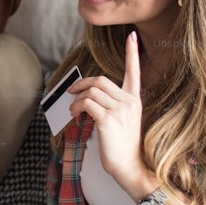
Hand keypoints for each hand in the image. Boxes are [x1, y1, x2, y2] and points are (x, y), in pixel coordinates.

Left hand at [68, 31, 145, 190]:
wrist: (130, 167)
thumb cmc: (123, 147)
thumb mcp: (122, 121)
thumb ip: (111, 105)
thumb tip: (88, 97)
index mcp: (134, 100)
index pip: (134, 71)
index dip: (132, 53)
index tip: (132, 36)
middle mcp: (129, 102)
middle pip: (101, 80)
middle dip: (81, 83)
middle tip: (71, 91)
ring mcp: (120, 110)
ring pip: (92, 91)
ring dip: (77, 98)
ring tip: (73, 110)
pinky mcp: (109, 119)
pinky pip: (87, 103)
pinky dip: (76, 107)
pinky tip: (75, 115)